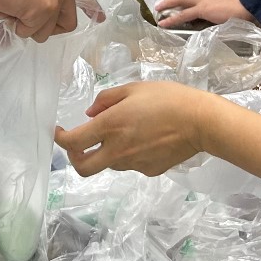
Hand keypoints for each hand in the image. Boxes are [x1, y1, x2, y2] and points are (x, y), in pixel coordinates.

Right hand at [0, 0, 85, 42]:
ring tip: (9, 7)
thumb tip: (29, 12)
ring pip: (46, 31)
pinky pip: (28, 32)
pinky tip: (5, 8)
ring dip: (26, 26)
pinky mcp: (42, 11)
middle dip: (48, 27)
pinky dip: (14, 26)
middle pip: (68, 21)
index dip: (91, 8)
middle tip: (27, 22)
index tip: (100, 18)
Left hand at [55, 81, 210, 176]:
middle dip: (75, 158)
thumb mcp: (133, 89)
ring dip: (107, 151)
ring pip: (110, 164)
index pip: (73, 142)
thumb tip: (90, 114)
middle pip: (84, 168)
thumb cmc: (167, 98)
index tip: (59, 131)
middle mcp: (118, 150)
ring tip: (126, 131)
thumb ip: (106, 100)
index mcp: (110, 127)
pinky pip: (131, 164)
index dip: (60, 138)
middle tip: (78, 144)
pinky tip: (146, 139)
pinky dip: (130, 154)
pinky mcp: (149, 171)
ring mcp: (134, 164)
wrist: (201, 122)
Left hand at [153, 0, 253, 28]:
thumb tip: (219, 14)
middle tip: (162, 2)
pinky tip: (165, 23)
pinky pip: (184, 14)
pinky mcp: (203, 9)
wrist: (249, 6)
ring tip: (158, 9)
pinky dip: (172, 19)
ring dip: (168, 4)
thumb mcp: (230, 5)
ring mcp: (203, 0)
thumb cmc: (244, 8)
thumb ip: (222, 8)